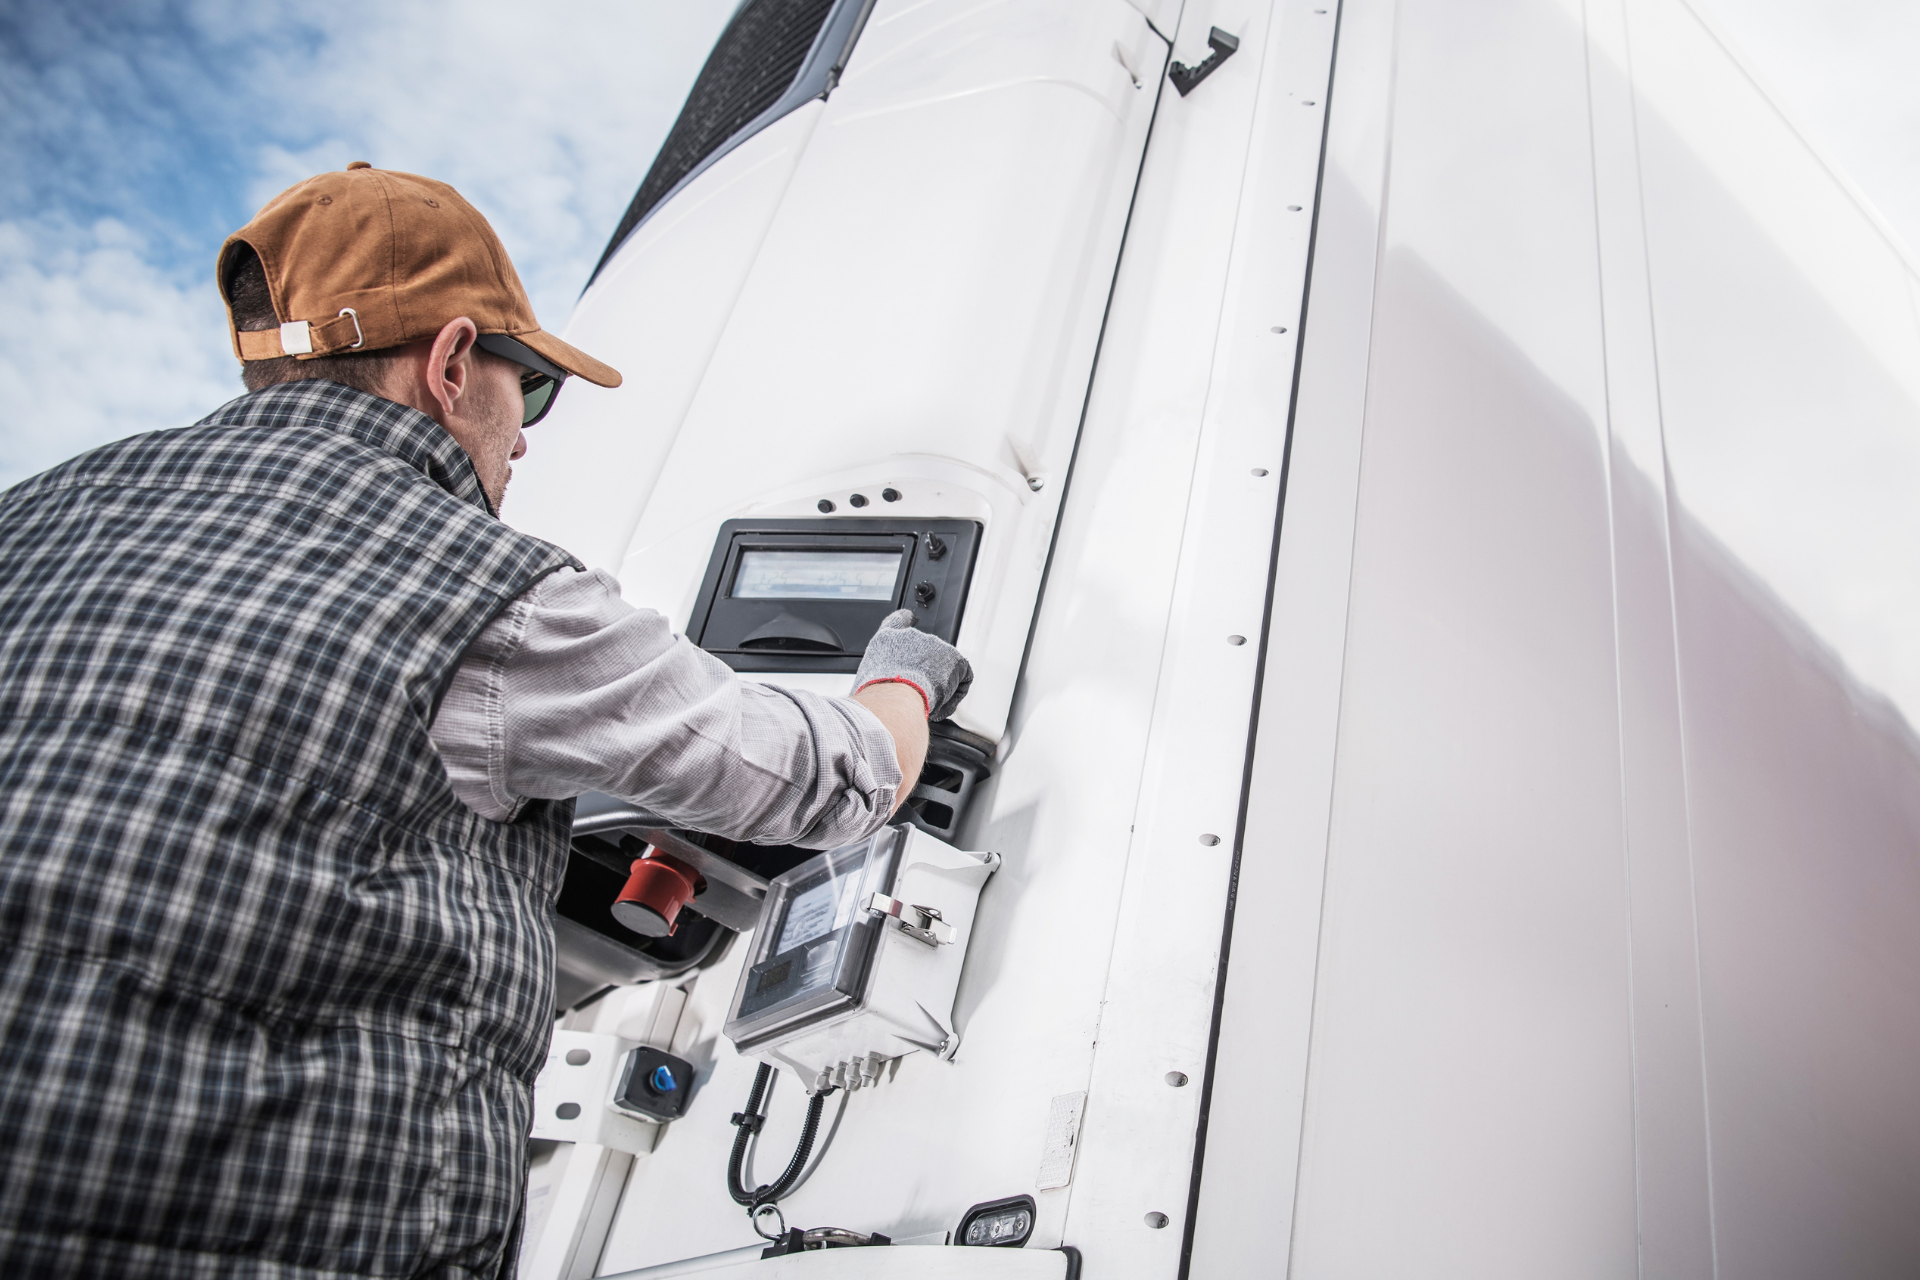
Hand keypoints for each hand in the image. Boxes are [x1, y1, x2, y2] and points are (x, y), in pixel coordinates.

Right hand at [854, 609, 972, 719]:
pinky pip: (961, 679)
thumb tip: (887, 683)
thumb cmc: (879, 694)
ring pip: (943, 667)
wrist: (896, 699)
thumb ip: (881, 672)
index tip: (910, 618)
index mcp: (886, 639)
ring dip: (939, 683)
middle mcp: (912, 637)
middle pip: (925, 649)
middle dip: (925, 668)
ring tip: (926, 700)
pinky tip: (942, 703)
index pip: (896, 621)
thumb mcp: (869, 678)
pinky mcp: (955, 658)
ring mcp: (935, 645)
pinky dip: (955, 694)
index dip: (905, 620)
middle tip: (918, 690)